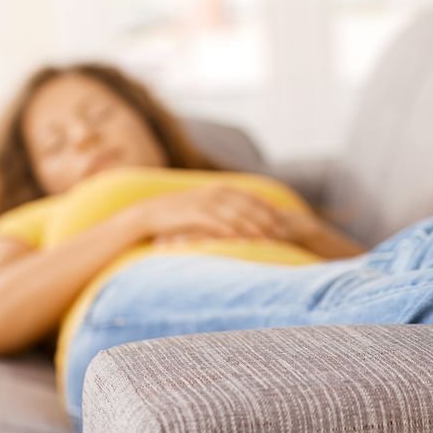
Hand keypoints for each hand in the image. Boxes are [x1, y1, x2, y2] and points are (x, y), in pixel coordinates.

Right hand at [131, 184, 289, 241]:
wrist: (148, 214)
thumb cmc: (178, 214)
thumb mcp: (203, 206)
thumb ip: (223, 209)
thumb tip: (241, 220)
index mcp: (220, 189)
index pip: (251, 198)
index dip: (268, 209)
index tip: (283, 220)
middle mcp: (216, 193)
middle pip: (248, 206)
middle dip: (266, 219)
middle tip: (282, 233)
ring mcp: (205, 203)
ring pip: (237, 215)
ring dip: (254, 228)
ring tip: (268, 240)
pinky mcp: (195, 215)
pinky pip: (218, 224)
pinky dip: (233, 233)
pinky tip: (243, 242)